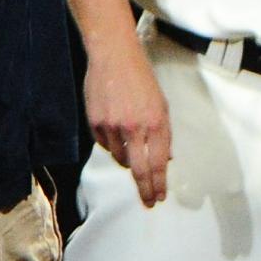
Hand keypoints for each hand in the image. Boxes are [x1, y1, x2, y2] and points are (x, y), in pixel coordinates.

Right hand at [86, 44, 171, 208]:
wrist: (114, 58)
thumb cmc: (143, 81)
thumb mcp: (162, 105)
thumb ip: (163, 134)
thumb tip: (165, 160)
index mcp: (157, 123)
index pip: (159, 163)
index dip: (159, 183)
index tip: (160, 197)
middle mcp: (135, 128)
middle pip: (140, 170)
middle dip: (146, 189)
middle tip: (150, 202)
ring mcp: (112, 126)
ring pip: (122, 158)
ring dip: (129, 160)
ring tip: (132, 144)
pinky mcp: (95, 123)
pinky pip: (106, 145)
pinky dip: (113, 145)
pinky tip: (117, 130)